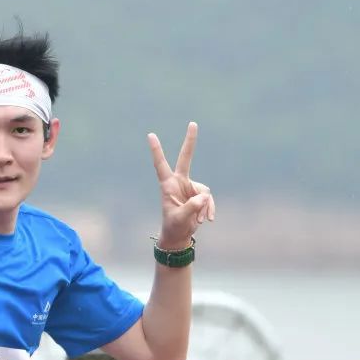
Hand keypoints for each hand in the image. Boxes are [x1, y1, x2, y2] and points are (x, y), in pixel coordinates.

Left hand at [147, 122, 214, 248]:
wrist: (179, 235)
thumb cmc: (174, 226)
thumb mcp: (181, 218)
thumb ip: (191, 207)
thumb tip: (203, 197)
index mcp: (168, 185)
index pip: (161, 165)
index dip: (157, 151)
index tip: (150, 135)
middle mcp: (179, 182)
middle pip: (186, 159)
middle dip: (190, 142)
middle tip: (193, 124)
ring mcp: (191, 187)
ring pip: (204, 191)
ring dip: (204, 207)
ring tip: (199, 220)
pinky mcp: (200, 195)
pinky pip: (209, 199)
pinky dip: (209, 209)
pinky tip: (207, 220)